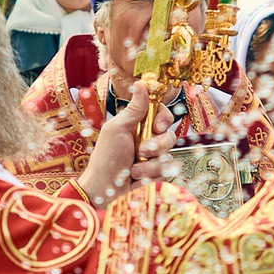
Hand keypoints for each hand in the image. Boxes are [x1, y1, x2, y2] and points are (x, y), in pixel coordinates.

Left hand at [80, 83, 174, 207]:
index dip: (164, 119)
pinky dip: (152, 176)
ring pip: (169, 156)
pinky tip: (138, 179)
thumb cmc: (105, 158)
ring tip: (134, 170)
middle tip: (143, 151)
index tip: (157, 126)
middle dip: (158, 145)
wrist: (103, 190)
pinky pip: (167, 172)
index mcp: (139, 126)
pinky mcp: (157, 176)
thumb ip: (133, 109)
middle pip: (169, 135)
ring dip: (151, 164)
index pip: (162, 114)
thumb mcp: (117, 129)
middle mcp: (149, 140)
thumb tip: (141, 83)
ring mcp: (154, 159)